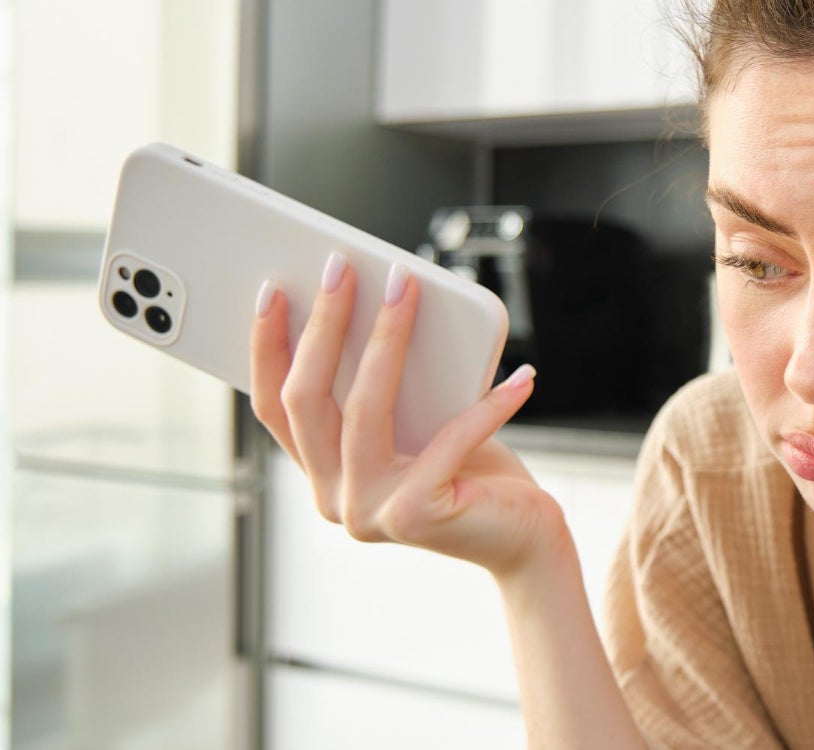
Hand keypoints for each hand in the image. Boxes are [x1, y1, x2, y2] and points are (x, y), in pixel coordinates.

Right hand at [249, 254, 562, 578]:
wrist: (522, 539)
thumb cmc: (474, 473)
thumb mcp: (422, 424)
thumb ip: (389, 388)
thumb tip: (378, 300)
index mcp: (325, 477)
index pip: (275, 408)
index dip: (267, 348)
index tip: (272, 291)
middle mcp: (336, 500)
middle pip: (308, 400)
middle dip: (322, 323)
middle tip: (342, 268)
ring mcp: (370, 512)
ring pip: (364, 409)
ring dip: (387, 338)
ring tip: (407, 288)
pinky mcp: (416, 515)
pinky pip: (450, 439)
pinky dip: (489, 404)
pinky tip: (519, 375)